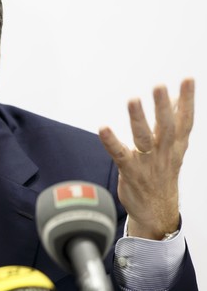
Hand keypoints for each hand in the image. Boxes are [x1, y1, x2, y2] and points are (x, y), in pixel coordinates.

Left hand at [98, 78, 193, 239]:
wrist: (157, 211)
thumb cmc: (162, 173)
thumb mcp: (174, 148)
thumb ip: (174, 122)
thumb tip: (177, 97)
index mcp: (175, 145)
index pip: (185, 120)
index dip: (187, 100)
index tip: (188, 80)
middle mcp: (163, 152)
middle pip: (165, 126)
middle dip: (163, 106)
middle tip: (160, 86)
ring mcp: (146, 162)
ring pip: (143, 138)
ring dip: (138, 118)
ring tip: (133, 99)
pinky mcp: (129, 171)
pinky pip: (119, 154)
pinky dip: (111, 141)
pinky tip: (103, 128)